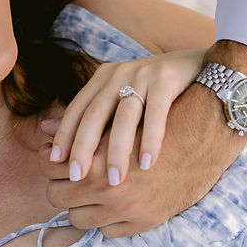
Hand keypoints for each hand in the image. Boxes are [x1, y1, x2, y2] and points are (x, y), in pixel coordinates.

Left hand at [48, 48, 207, 185]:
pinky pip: (156, 113)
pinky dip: (150, 139)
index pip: (77, 109)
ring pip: (124, 116)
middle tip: (75, 178)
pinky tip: (146, 164)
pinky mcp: (167, 80)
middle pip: (95, 113)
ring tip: (113, 181)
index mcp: (103, 78)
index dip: (64, 134)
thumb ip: (88, 114)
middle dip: (83, 146)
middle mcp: (118, 74)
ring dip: (117, 150)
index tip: (53, 162)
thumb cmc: (156, 90)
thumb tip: (44, 130)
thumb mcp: (118, 98)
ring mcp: (143, 75)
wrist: (202, 65)